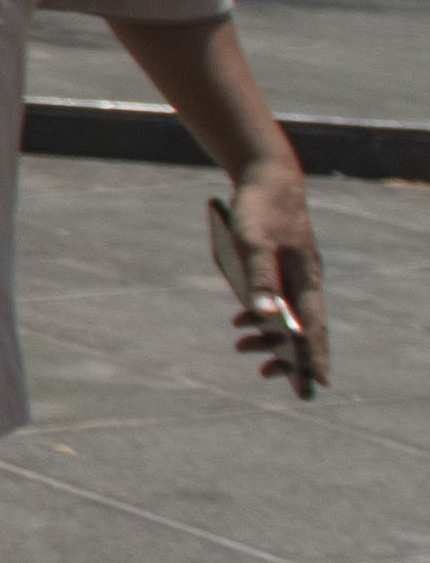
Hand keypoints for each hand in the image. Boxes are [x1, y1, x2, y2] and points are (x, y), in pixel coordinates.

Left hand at [209, 170, 328, 395]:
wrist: (266, 178)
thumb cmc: (261, 209)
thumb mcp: (253, 241)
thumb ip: (260, 277)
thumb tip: (266, 316)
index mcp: (305, 279)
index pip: (314, 326)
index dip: (315, 356)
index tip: (320, 383)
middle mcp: (304, 280)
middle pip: (304, 327)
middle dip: (294, 358)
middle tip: (281, 384)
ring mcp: (294, 274)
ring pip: (288, 315)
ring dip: (269, 336)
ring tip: (242, 349)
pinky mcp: (281, 267)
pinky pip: (277, 300)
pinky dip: (262, 315)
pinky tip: (244, 321)